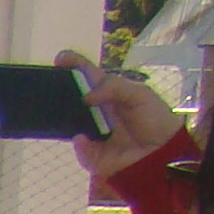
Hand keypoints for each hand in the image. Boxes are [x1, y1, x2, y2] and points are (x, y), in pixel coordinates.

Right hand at [57, 49, 184, 181]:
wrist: (163, 152)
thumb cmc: (155, 119)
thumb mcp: (139, 94)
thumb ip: (113, 87)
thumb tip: (85, 97)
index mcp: (108, 93)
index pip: (87, 75)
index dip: (73, 65)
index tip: (60, 59)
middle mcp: (96, 111)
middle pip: (72, 98)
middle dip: (58, 92)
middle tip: (50, 86)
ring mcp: (91, 132)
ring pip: (69, 123)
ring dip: (62, 117)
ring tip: (58, 110)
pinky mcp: (91, 154)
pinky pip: (79, 147)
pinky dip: (80, 143)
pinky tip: (83, 138)